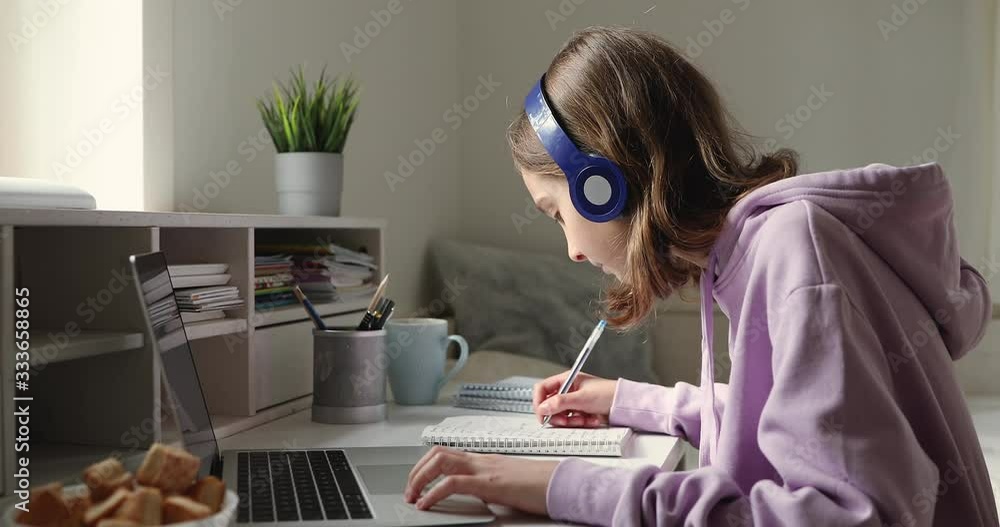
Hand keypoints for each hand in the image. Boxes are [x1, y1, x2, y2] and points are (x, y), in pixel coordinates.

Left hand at [404, 446, 558, 514]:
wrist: (560, 483)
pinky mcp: (489, 483)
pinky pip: (453, 483)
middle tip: (409, 490)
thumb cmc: (539, 485)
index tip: (417, 482)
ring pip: (440, 461)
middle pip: (438, 453)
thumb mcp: (506, 484)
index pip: (447, 453)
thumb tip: (472, 494)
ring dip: (420, 478)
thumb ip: (487, 485)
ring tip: (413, 496)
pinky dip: (434, 493)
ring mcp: (484, 468)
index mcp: (484, 460)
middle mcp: (481, 459)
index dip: (426, 465)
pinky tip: (427, 504)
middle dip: (417, 471)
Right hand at [533, 371, 616, 427]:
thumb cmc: (608, 394)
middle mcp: (568, 391)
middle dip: (558, 415)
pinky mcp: (580, 413)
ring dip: (571, 421)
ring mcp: (574, 403)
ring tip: (584, 419)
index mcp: (567, 380)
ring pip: (560, 415)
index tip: (542, 414)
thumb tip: (543, 408)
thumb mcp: (582, 398)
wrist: (625, 405)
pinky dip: (579, 423)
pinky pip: (571, 421)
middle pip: (550, 405)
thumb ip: (560, 402)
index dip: (540, 401)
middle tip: (566, 421)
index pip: (543, 389)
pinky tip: (591, 420)